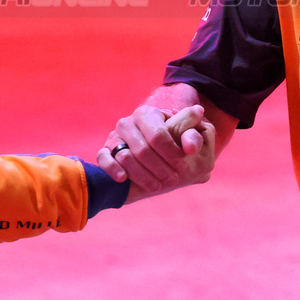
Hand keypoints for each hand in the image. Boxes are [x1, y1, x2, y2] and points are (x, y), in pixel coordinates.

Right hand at [99, 104, 215, 200]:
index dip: (172, 153)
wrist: (156, 153)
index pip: (158, 135)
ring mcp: (115, 137)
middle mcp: (128, 122)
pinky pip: (103, 158)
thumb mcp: (188, 136)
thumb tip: (196, 124)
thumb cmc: (174, 143)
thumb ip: (193, 133)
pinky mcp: (105, 150)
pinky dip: (112, 169)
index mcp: (148, 113)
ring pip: (124, 156)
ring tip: (158, 186)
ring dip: (142, 175)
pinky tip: (123, 179)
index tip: (184, 166)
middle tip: (174, 180)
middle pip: (142, 149)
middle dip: (160, 168)